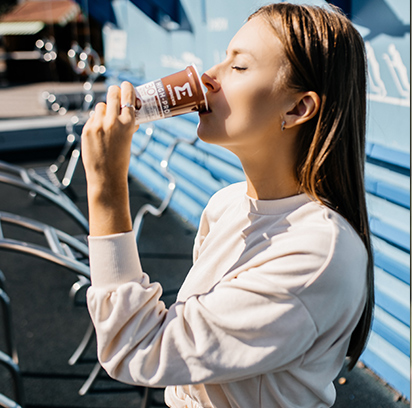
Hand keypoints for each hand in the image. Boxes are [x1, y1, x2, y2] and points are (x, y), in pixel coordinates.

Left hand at [81, 81, 138, 235]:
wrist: (107, 177)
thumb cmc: (121, 160)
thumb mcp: (128, 140)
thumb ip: (127, 125)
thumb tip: (128, 112)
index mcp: (128, 124)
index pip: (127, 96)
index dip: (127, 88)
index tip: (126, 86)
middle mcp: (113, 121)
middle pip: (112, 94)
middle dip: (115, 92)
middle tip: (116, 93)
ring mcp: (98, 125)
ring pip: (101, 106)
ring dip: (104, 110)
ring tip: (107, 122)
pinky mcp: (87, 130)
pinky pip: (92, 118)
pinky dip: (96, 122)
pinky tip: (99, 134)